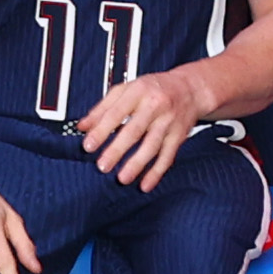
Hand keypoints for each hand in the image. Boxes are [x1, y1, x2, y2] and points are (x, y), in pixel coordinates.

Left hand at [71, 69, 203, 188]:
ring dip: (137, 164)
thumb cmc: (153, 89)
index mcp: (138, 92)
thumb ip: (103, 108)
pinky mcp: (179, 136)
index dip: (102, 130)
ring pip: (152, 145)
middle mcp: (155, 106)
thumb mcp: (126, 89)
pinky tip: (146, 184)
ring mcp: (168, 121)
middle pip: (135, 130)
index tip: (88, 145)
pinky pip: (168, 156)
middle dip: (117, 150)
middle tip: (102, 166)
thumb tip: (82, 126)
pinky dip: (157, 172)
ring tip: (122, 178)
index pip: (116, 113)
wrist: (190, 89)